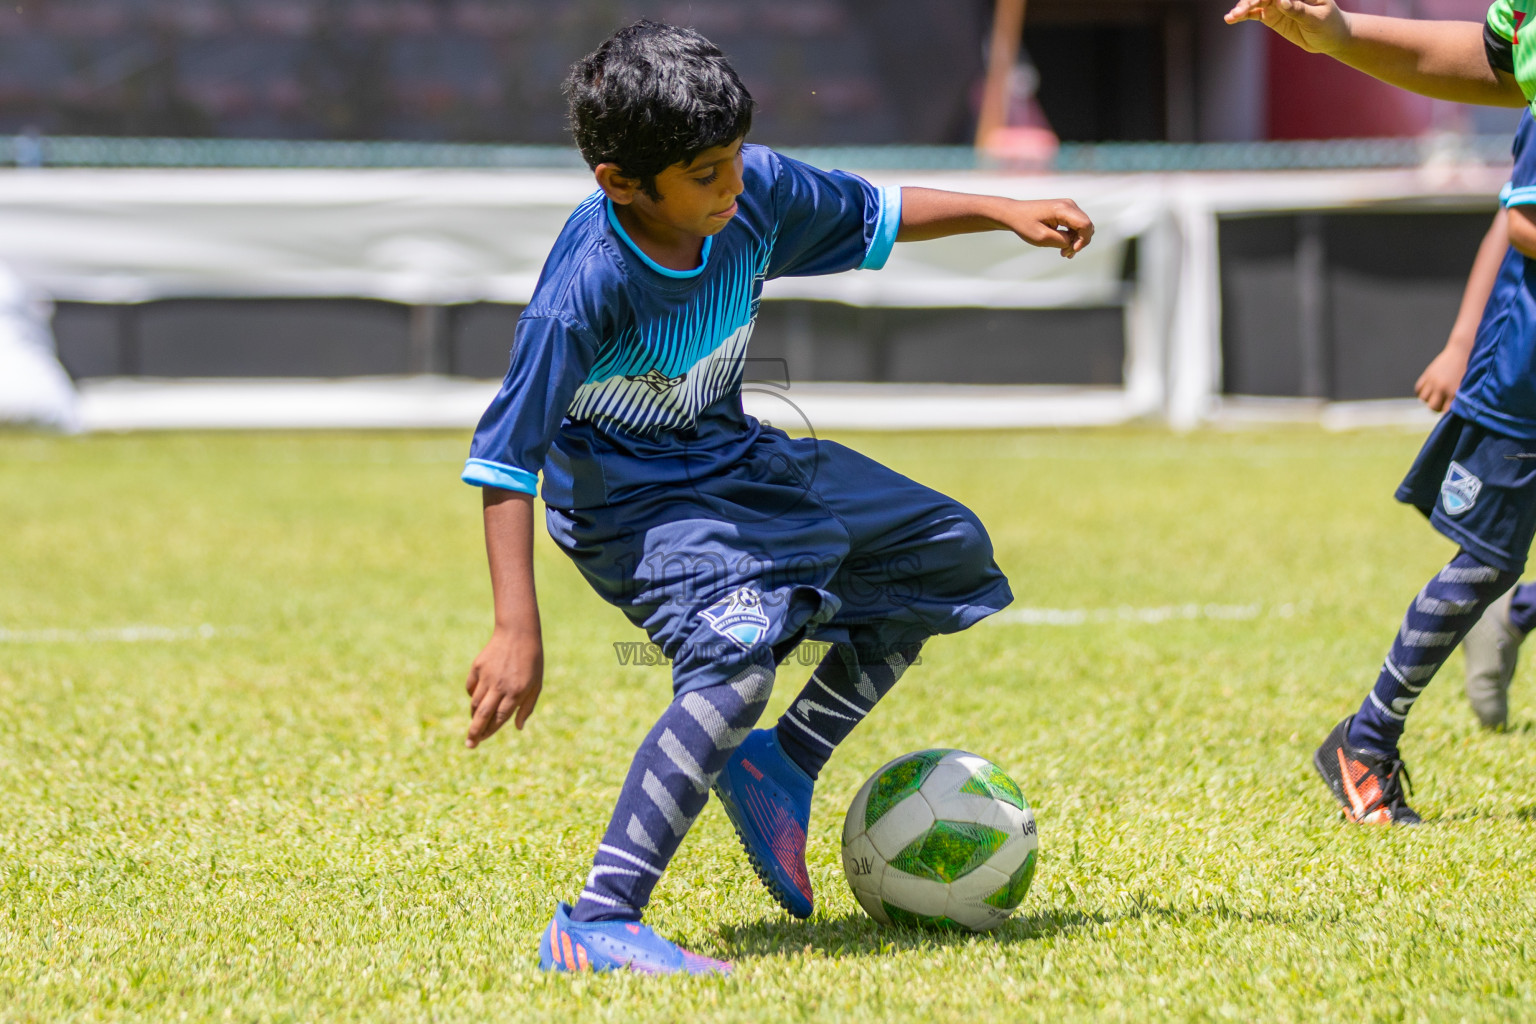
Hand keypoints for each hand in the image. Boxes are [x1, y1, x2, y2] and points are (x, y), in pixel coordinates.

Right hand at [464, 627, 543, 747]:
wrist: (518, 633)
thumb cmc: (531, 662)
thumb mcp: (536, 685)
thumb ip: (527, 707)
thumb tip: (518, 728)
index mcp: (516, 692)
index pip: (499, 718)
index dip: (490, 731)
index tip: (482, 740)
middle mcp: (500, 686)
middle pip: (483, 715)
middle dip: (474, 732)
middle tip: (469, 745)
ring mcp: (487, 676)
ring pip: (475, 702)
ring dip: (473, 716)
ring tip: (475, 723)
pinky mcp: (478, 667)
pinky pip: (471, 687)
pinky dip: (472, 695)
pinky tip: (477, 698)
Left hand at [1008, 199, 1093, 258]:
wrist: (1014, 214)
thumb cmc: (1025, 224)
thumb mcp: (1042, 237)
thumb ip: (1062, 241)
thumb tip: (1074, 242)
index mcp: (1063, 209)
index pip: (1085, 225)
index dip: (1083, 240)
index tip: (1071, 251)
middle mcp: (1069, 205)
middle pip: (1087, 226)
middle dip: (1079, 242)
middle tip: (1064, 254)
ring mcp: (1068, 206)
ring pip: (1083, 226)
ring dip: (1076, 241)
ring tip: (1064, 252)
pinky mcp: (1066, 210)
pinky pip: (1077, 225)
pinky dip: (1073, 236)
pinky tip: (1065, 247)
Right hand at [1224, 0, 1349, 54]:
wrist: (1330, 37)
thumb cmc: (1329, 24)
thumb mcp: (1317, 18)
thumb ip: (1298, 9)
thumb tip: (1281, 0)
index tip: (1256, 1)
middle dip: (1250, 0)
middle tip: (1240, 11)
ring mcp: (1276, 3)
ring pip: (1255, 2)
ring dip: (1242, 8)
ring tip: (1231, 17)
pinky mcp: (1271, 16)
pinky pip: (1253, 13)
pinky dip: (1242, 15)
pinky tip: (1231, 19)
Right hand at [1415, 342, 1469, 411]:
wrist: (1464, 349)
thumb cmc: (1472, 369)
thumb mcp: (1469, 386)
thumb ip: (1462, 398)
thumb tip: (1456, 412)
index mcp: (1454, 392)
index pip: (1446, 412)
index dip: (1448, 414)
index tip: (1451, 413)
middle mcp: (1442, 388)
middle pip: (1432, 407)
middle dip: (1437, 408)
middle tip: (1443, 404)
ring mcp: (1433, 381)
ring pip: (1423, 399)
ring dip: (1429, 399)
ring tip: (1437, 396)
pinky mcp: (1428, 374)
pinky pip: (1418, 389)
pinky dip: (1422, 391)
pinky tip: (1430, 390)